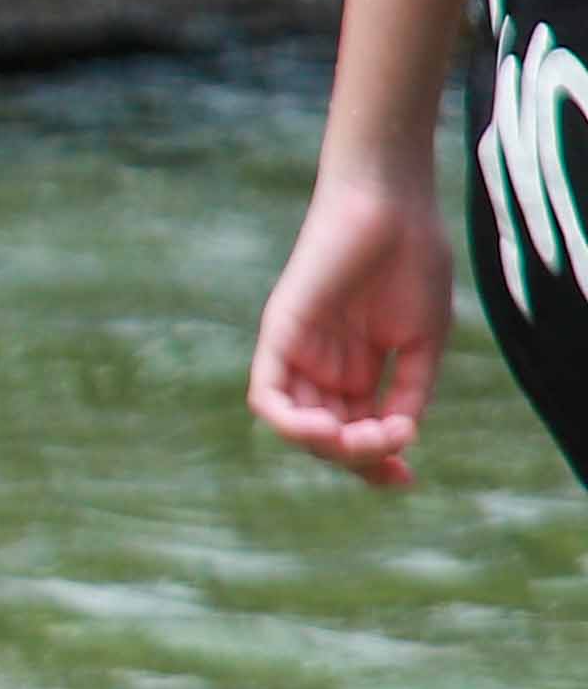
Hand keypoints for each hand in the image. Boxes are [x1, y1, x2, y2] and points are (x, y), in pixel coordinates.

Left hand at [248, 163, 451, 486]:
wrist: (394, 207)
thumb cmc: (413, 263)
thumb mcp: (420, 343)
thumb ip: (406, 393)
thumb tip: (396, 443)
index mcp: (357, 370)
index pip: (355, 435)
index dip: (375, 466)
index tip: (407, 481)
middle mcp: (322, 366)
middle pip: (326, 437)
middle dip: (358, 458)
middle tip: (392, 447)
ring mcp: (299, 351)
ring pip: (295, 425)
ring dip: (327, 447)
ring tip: (361, 440)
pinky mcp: (279, 333)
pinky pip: (266, 395)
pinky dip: (291, 423)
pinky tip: (329, 428)